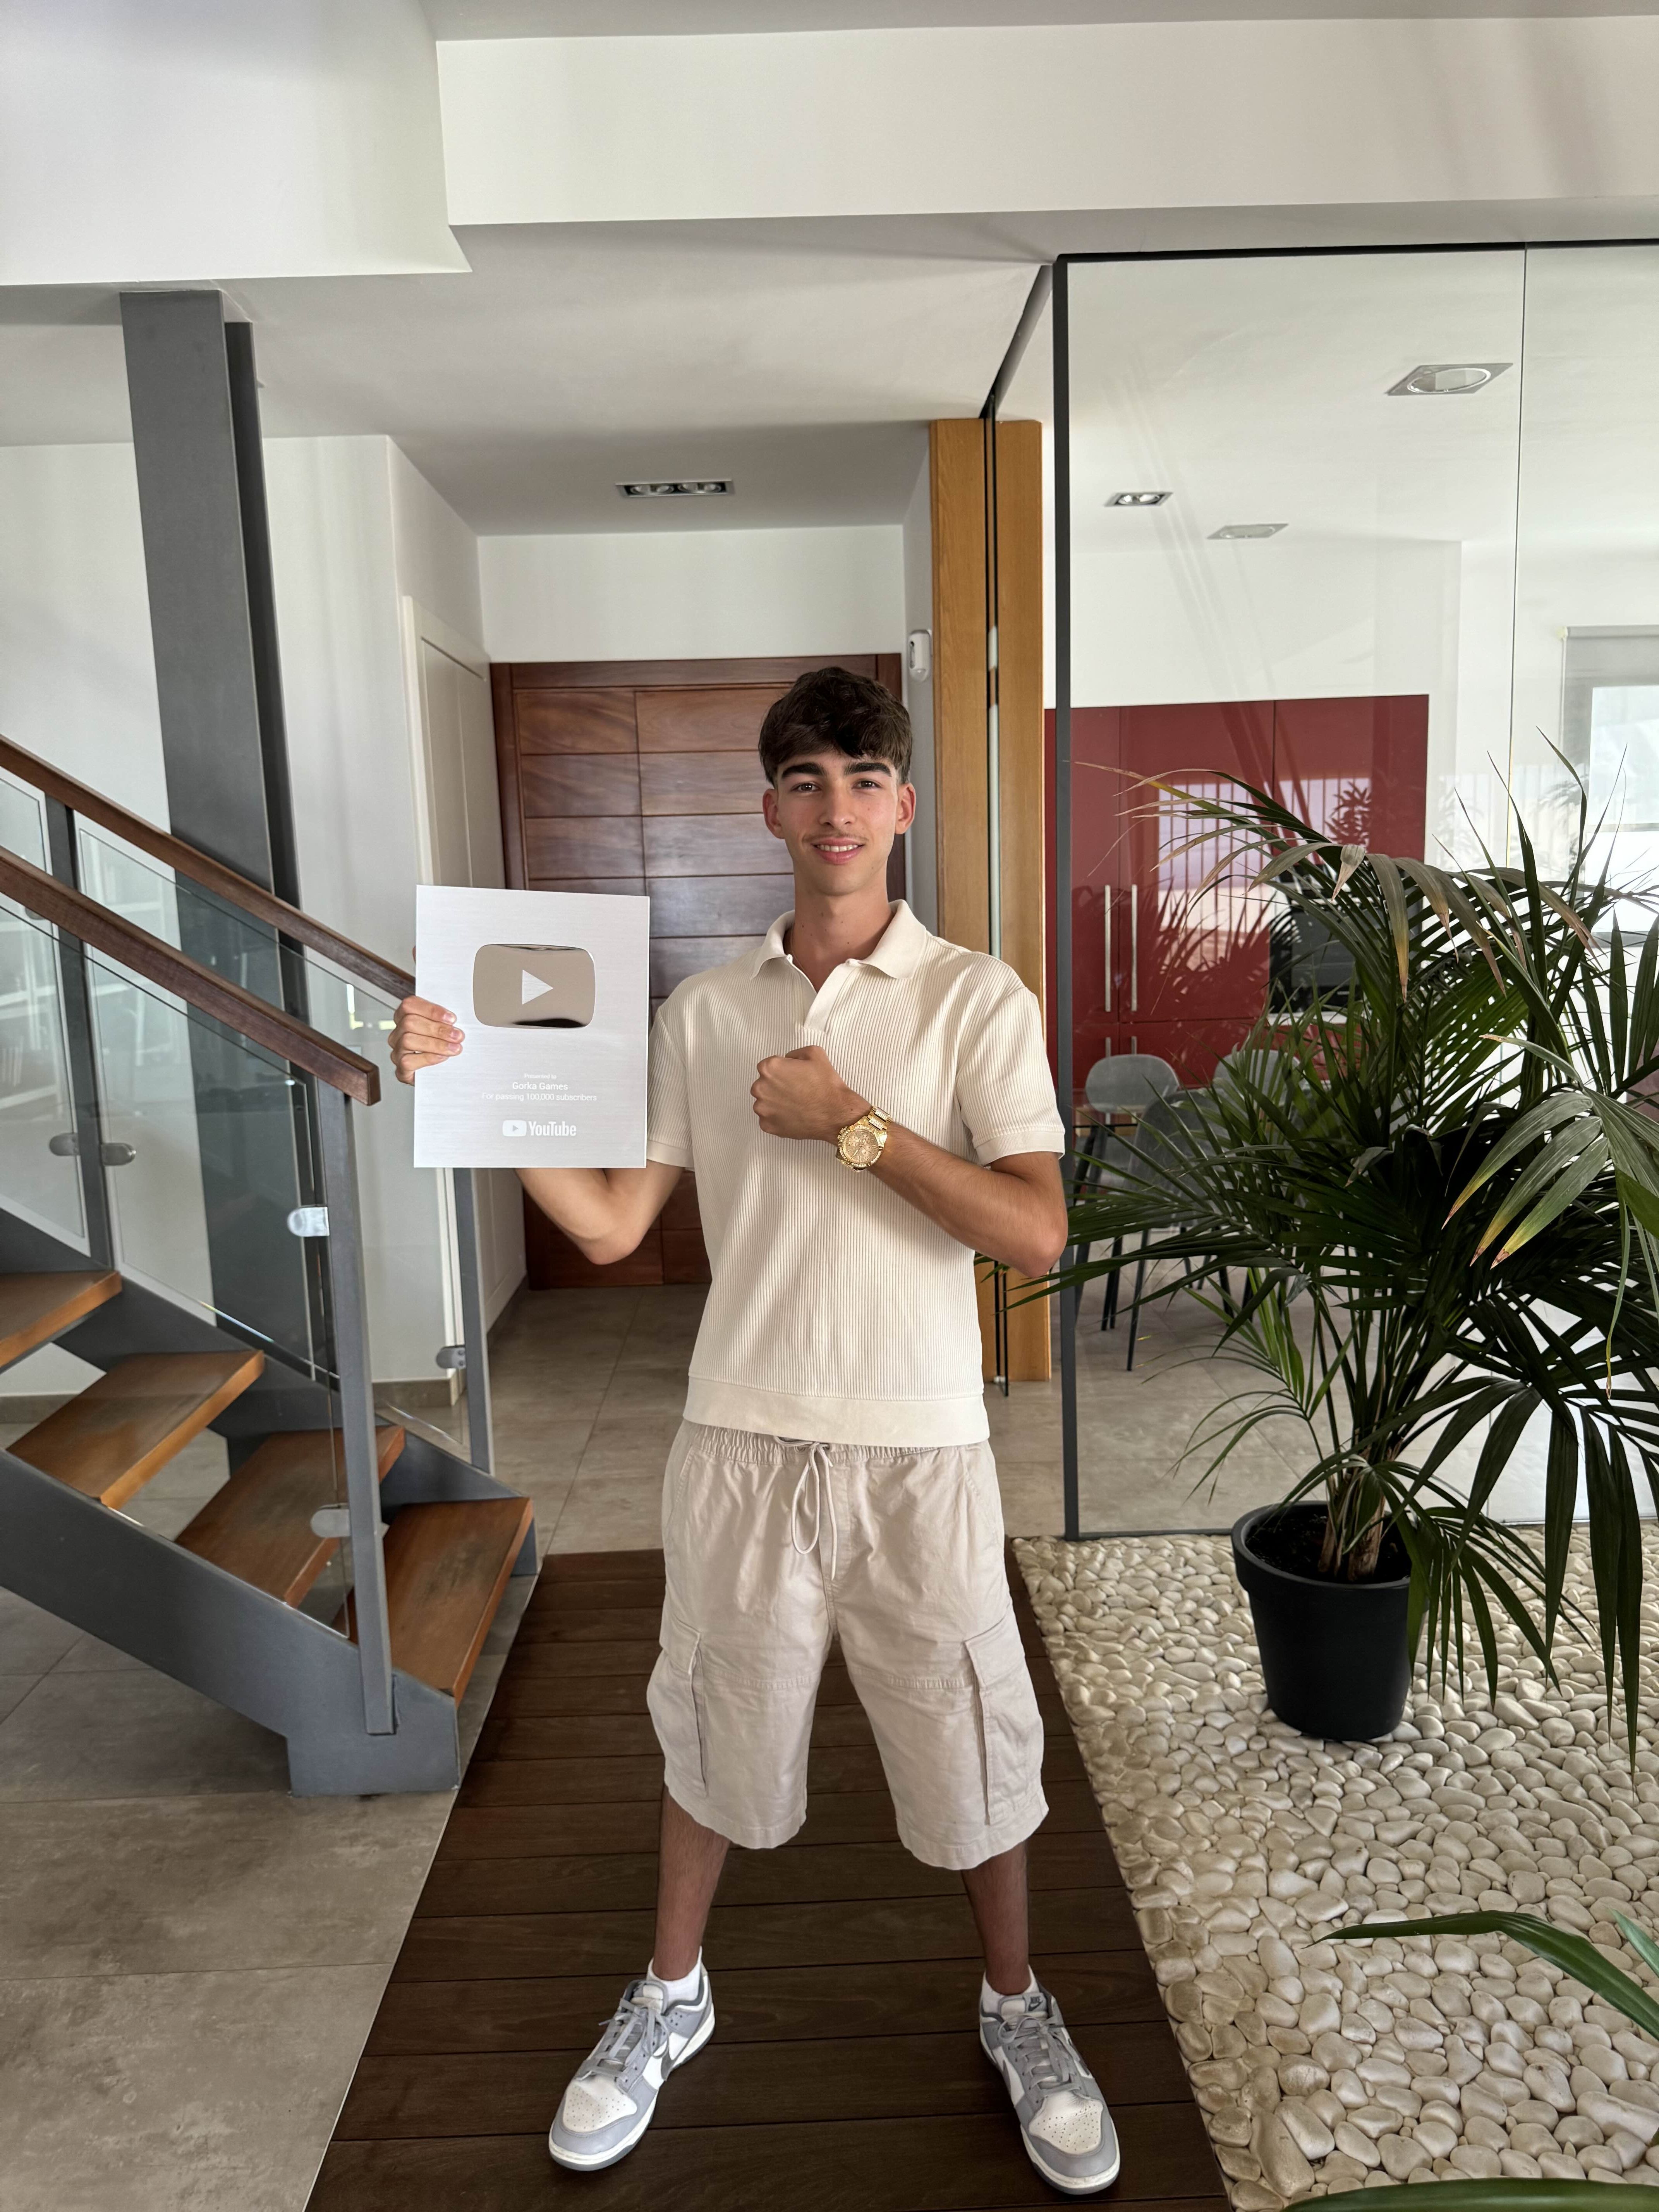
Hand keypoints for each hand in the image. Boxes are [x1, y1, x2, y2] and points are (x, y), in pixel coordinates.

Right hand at [390, 994, 462, 1084]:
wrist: (437, 1076)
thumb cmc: (440, 1049)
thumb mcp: (444, 1030)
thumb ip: (446, 1021)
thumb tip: (458, 1017)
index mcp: (405, 1018)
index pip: (409, 1005)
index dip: (431, 1010)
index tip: (451, 1018)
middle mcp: (398, 1034)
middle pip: (410, 1022)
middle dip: (438, 1029)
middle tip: (458, 1035)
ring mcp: (397, 1052)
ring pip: (408, 1040)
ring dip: (436, 1044)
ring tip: (454, 1048)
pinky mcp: (401, 1070)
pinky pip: (408, 1061)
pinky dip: (428, 1058)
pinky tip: (442, 1057)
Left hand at [751, 1046, 868, 1142]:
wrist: (835, 1113)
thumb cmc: (826, 1084)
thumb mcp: (815, 1053)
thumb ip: (795, 1052)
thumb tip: (788, 1059)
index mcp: (769, 1068)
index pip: (767, 1066)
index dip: (782, 1070)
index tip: (793, 1077)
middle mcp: (760, 1088)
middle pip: (763, 1085)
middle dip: (776, 1087)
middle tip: (795, 1091)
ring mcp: (762, 1109)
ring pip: (764, 1103)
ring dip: (775, 1103)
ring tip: (795, 1104)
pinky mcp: (767, 1126)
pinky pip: (768, 1119)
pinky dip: (778, 1118)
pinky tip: (793, 1115)